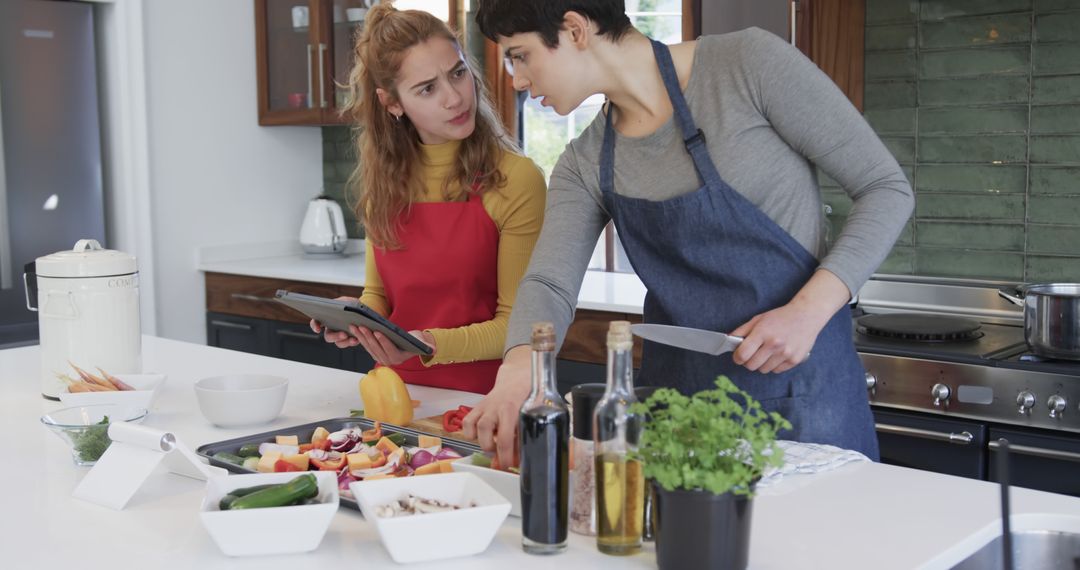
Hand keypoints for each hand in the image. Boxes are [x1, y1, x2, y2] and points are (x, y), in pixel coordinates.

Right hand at [309, 296, 366, 347]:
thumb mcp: (347, 300)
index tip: (318, 329)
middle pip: (328, 336)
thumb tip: (342, 306)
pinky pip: (348, 343)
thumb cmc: (351, 304)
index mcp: (326, 318)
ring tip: (353, 339)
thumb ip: (343, 302)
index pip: (316, 322)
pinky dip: (352, 342)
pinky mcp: (348, 339)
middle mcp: (331, 329)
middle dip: (335, 336)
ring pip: (338, 343)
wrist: (362, 311)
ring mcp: (339, 335)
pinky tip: (357, 339)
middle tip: (344, 334)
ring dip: (345, 342)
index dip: (315, 326)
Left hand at [352, 326, 434, 365]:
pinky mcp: (374, 353)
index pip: (390, 351)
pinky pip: (366, 346)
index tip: (378, 332)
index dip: (384, 342)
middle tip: (363, 326)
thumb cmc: (417, 342)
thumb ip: (428, 346)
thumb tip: (434, 349)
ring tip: (355, 326)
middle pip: (377, 349)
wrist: (412, 345)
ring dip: (361, 337)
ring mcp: (380, 358)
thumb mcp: (423, 342)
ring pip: (369, 347)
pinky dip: (360, 337)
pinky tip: (355, 328)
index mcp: (399, 359)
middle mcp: (388, 361)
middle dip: (369, 337)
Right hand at [462, 345, 530, 467]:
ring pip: (473, 427)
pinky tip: (482, 435)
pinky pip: (467, 422)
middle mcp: (495, 407)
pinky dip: (470, 433)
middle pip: (485, 432)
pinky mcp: (478, 407)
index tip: (507, 465)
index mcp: (512, 409)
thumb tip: (516, 460)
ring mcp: (485, 407)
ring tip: (492, 443)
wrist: (518, 377)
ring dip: (481, 441)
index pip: (506, 438)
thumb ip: (523, 436)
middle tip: (500, 453)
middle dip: (491, 448)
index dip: (505, 456)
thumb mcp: (532, 415)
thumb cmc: (528, 398)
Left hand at [729, 270, 850, 373]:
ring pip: (763, 370)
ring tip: (766, 352)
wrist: (806, 316)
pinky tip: (777, 354)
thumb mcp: (758, 319)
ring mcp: (786, 354)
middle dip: (748, 362)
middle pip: (751, 366)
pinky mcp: (795, 360)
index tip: (738, 356)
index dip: (737, 357)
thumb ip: (741, 331)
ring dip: (761, 364)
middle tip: (752, 354)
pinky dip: (774, 365)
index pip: (742, 354)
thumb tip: (727, 341)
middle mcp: (774, 344)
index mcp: (763, 332)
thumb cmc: (780, 317)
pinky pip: (776, 371)